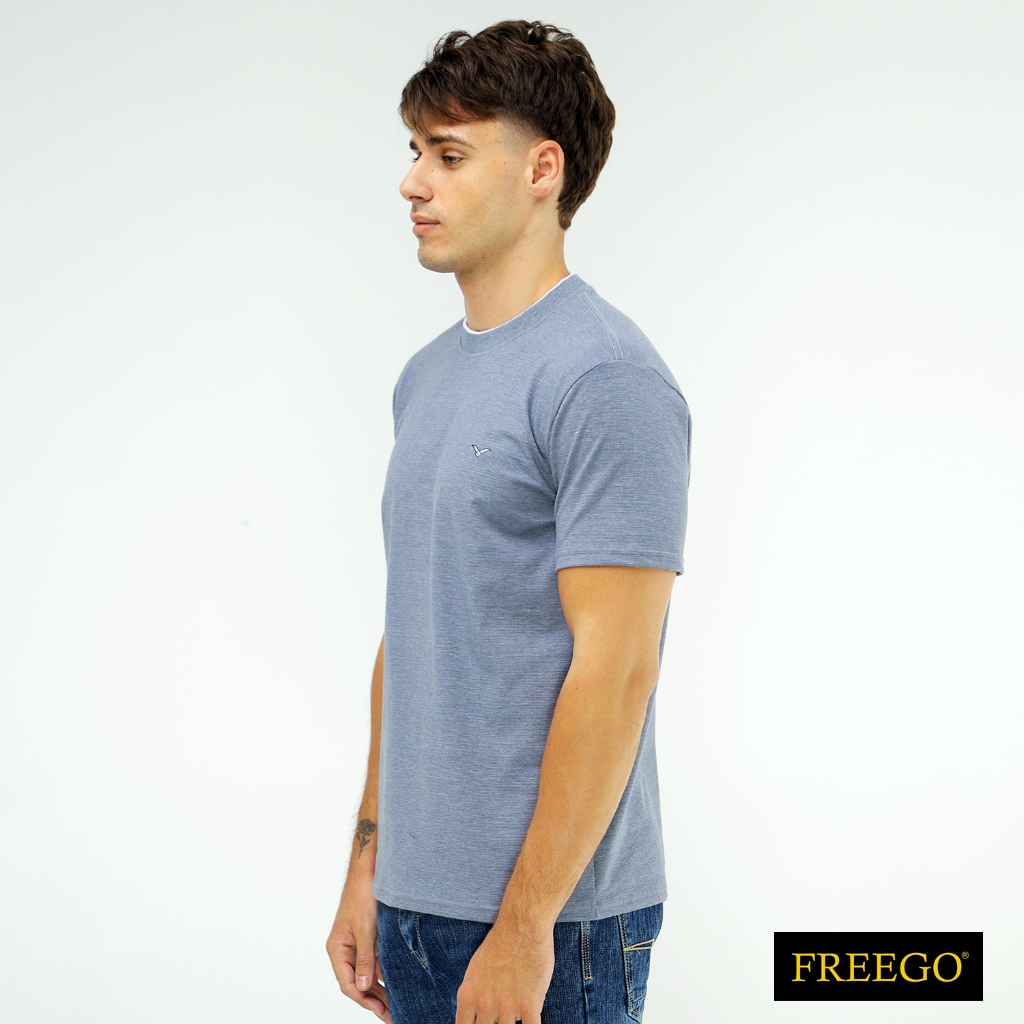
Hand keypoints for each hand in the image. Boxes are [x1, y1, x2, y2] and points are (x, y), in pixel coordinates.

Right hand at [326, 870, 390, 1021]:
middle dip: (373, 999)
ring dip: (379, 987)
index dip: (364, 999)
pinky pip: (373, 959)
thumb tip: (363, 987)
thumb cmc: (362, 896)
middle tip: (391, 1014)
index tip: (380, 1010)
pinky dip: (383, 971)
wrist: (369, 871)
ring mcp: (355, 943)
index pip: (348, 984)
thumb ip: (364, 959)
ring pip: (366, 972)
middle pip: (357, 981)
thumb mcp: (365, 930)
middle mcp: (344, 949)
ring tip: (395, 1003)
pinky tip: (395, 981)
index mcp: (337, 949)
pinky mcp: (367, 936)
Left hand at [456, 918, 553, 1023]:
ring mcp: (507, 1007)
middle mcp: (484, 1005)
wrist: (522, 925)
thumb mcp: (475, 970)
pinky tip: (532, 1021)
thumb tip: (479, 1015)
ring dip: (512, 1023)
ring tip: (516, 1011)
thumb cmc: (499, 943)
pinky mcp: (529, 1004)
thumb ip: (474, 995)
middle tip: (500, 1018)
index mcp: (468, 996)